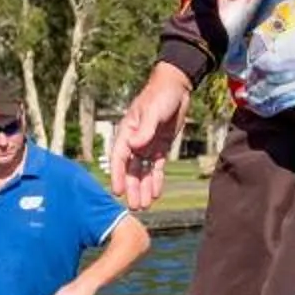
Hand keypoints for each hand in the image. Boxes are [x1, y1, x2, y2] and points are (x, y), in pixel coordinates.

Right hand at [107, 64, 193, 209]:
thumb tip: (133, 146)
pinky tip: (156, 193)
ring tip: (145, 206)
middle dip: (133, 188)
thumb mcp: (153, 111)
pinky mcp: (160, 146)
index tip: (118, 191)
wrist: (177, 87)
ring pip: (143, 171)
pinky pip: (157, 167)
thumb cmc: (160, 95)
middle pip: (131, 169)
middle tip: (135, 207)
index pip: (119, 157)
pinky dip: (156, 180)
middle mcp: (135, 141)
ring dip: (144, 188)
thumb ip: (145, 129)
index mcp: (128, 132)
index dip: (118, 175)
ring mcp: (148, 145)